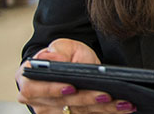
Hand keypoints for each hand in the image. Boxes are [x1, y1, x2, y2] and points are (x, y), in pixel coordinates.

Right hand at [16, 39, 134, 112]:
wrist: (70, 67)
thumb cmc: (64, 57)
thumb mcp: (63, 47)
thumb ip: (58, 50)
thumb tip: (52, 58)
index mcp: (30, 81)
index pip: (35, 90)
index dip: (53, 90)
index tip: (71, 87)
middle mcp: (37, 101)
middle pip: (63, 104)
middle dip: (87, 100)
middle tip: (106, 95)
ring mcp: (52, 113)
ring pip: (78, 113)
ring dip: (103, 110)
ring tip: (123, 103)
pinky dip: (107, 113)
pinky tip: (124, 108)